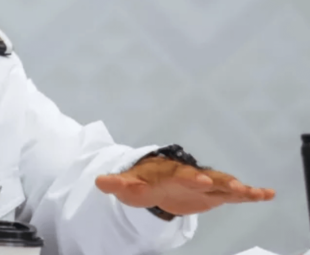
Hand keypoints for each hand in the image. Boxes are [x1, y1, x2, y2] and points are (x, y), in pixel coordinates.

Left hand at [95, 157, 275, 215]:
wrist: (152, 181)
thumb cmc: (140, 182)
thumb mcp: (126, 185)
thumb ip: (116, 183)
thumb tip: (100, 181)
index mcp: (170, 173)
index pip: (181, 174)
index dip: (191, 178)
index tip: (202, 180)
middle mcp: (191, 176)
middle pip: (207, 178)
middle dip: (220, 182)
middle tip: (237, 187)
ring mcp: (204, 184)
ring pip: (224, 184)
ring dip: (239, 188)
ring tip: (256, 193)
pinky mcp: (213, 194)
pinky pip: (233, 194)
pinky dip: (250, 193)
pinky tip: (267, 195)